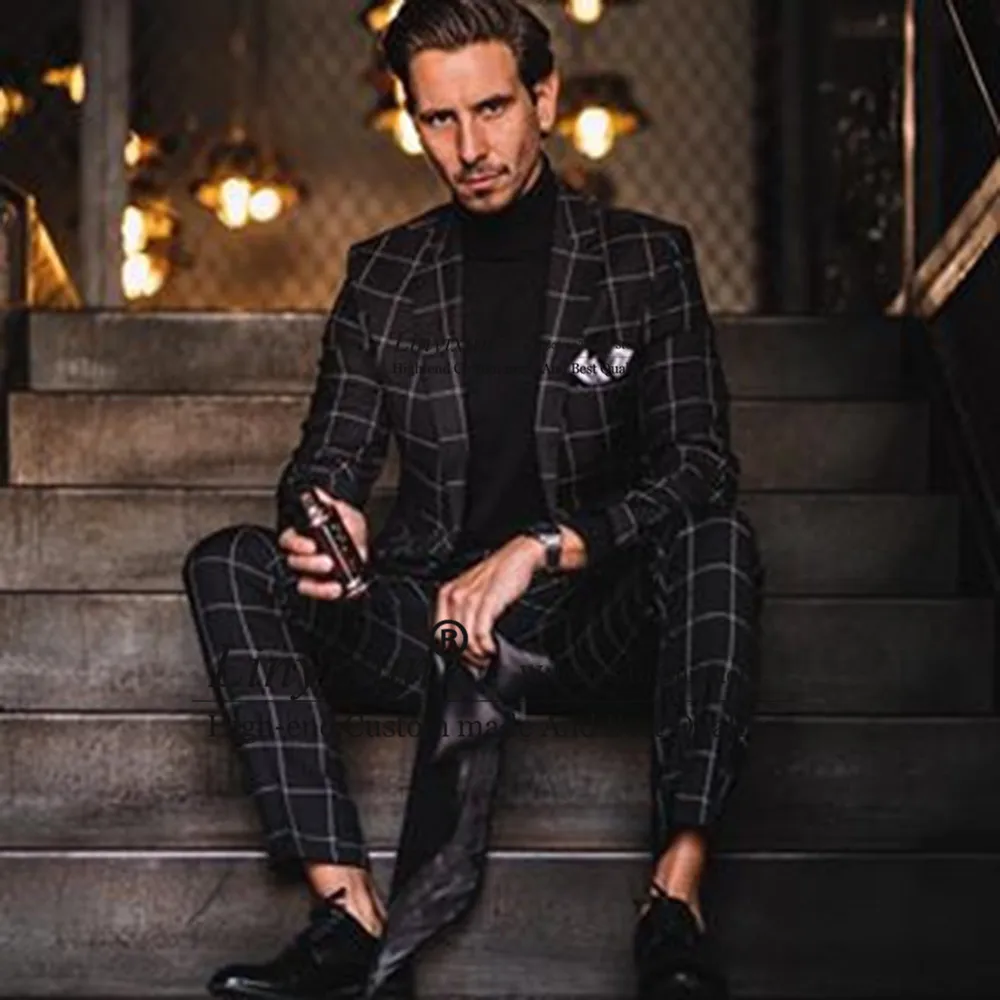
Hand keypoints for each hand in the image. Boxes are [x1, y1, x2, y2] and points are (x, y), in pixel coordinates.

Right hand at [278, 487, 368, 600]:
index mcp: (305, 537)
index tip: (310, 546)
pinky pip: (318, 594)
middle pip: (294, 562)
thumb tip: (317, 492)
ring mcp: (313, 573)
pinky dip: (325, 593)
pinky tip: (337, 589)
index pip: (289, 540)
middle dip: (309, 563)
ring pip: (303, 581)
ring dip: (317, 583)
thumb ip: (333, 505)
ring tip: (334, 580)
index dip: (296, 544)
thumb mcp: (347, 514)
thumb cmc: (350, 529)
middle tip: (327, 562)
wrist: (365, 547)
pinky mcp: (323, 587)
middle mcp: (304, 556)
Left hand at [434, 534, 545, 672]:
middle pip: (451, 639)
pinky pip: (481, 633)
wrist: (518, 557)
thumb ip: (463, 612)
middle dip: (465, 655)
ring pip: (465, 639)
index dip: (449, 649)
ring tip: (486, 655)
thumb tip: (462, 640)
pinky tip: (492, 648)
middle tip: (477, 661)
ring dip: (477, 654)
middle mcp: (455, 596)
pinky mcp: (488, 601)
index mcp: (447, 593)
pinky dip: (486, 647)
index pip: (437, 631)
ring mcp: (470, 598)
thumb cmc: (498, 575)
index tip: (462, 656)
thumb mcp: (472, 592)